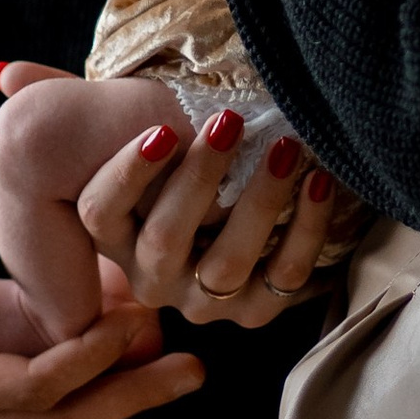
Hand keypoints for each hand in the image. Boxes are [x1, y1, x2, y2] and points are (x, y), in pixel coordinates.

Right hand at [0, 213, 204, 418]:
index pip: (24, 388)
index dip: (81, 361)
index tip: (129, 322)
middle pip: (58, 414)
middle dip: (127, 395)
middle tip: (194, 368)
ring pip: (64, 406)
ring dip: (126, 387)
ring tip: (190, 363)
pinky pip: (55, 381)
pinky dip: (100, 363)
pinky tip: (146, 336)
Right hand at [78, 116, 339, 327]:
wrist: (224, 243)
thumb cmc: (182, 180)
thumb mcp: (156, 168)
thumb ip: (156, 143)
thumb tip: (187, 107)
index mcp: (116, 238)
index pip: (101, 213)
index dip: (128, 174)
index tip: (161, 130)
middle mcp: (152, 278)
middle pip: (165, 238)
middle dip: (200, 177)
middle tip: (230, 122)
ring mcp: (203, 302)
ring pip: (227, 263)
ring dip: (260, 201)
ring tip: (285, 148)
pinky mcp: (254, 311)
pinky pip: (285, 276)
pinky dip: (307, 228)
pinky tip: (319, 183)